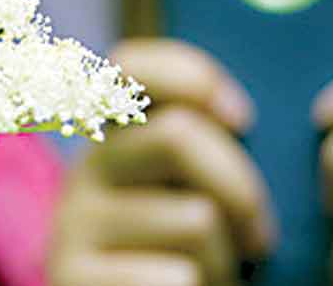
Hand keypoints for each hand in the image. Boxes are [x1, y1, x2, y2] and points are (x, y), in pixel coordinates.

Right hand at [47, 38, 275, 285]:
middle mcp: (84, 171)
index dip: (191, 75)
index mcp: (116, 139)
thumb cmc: (192, 266)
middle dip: (241, 189)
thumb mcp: (194, 199)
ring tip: (210, 279)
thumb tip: (238, 116)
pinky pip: (176, 277)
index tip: (242, 118)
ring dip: (225, 260)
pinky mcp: (72, 278)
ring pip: (195, 217)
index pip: (131, 67)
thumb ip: (198, 154)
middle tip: (260, 238)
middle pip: (177, 134)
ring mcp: (72, 226)